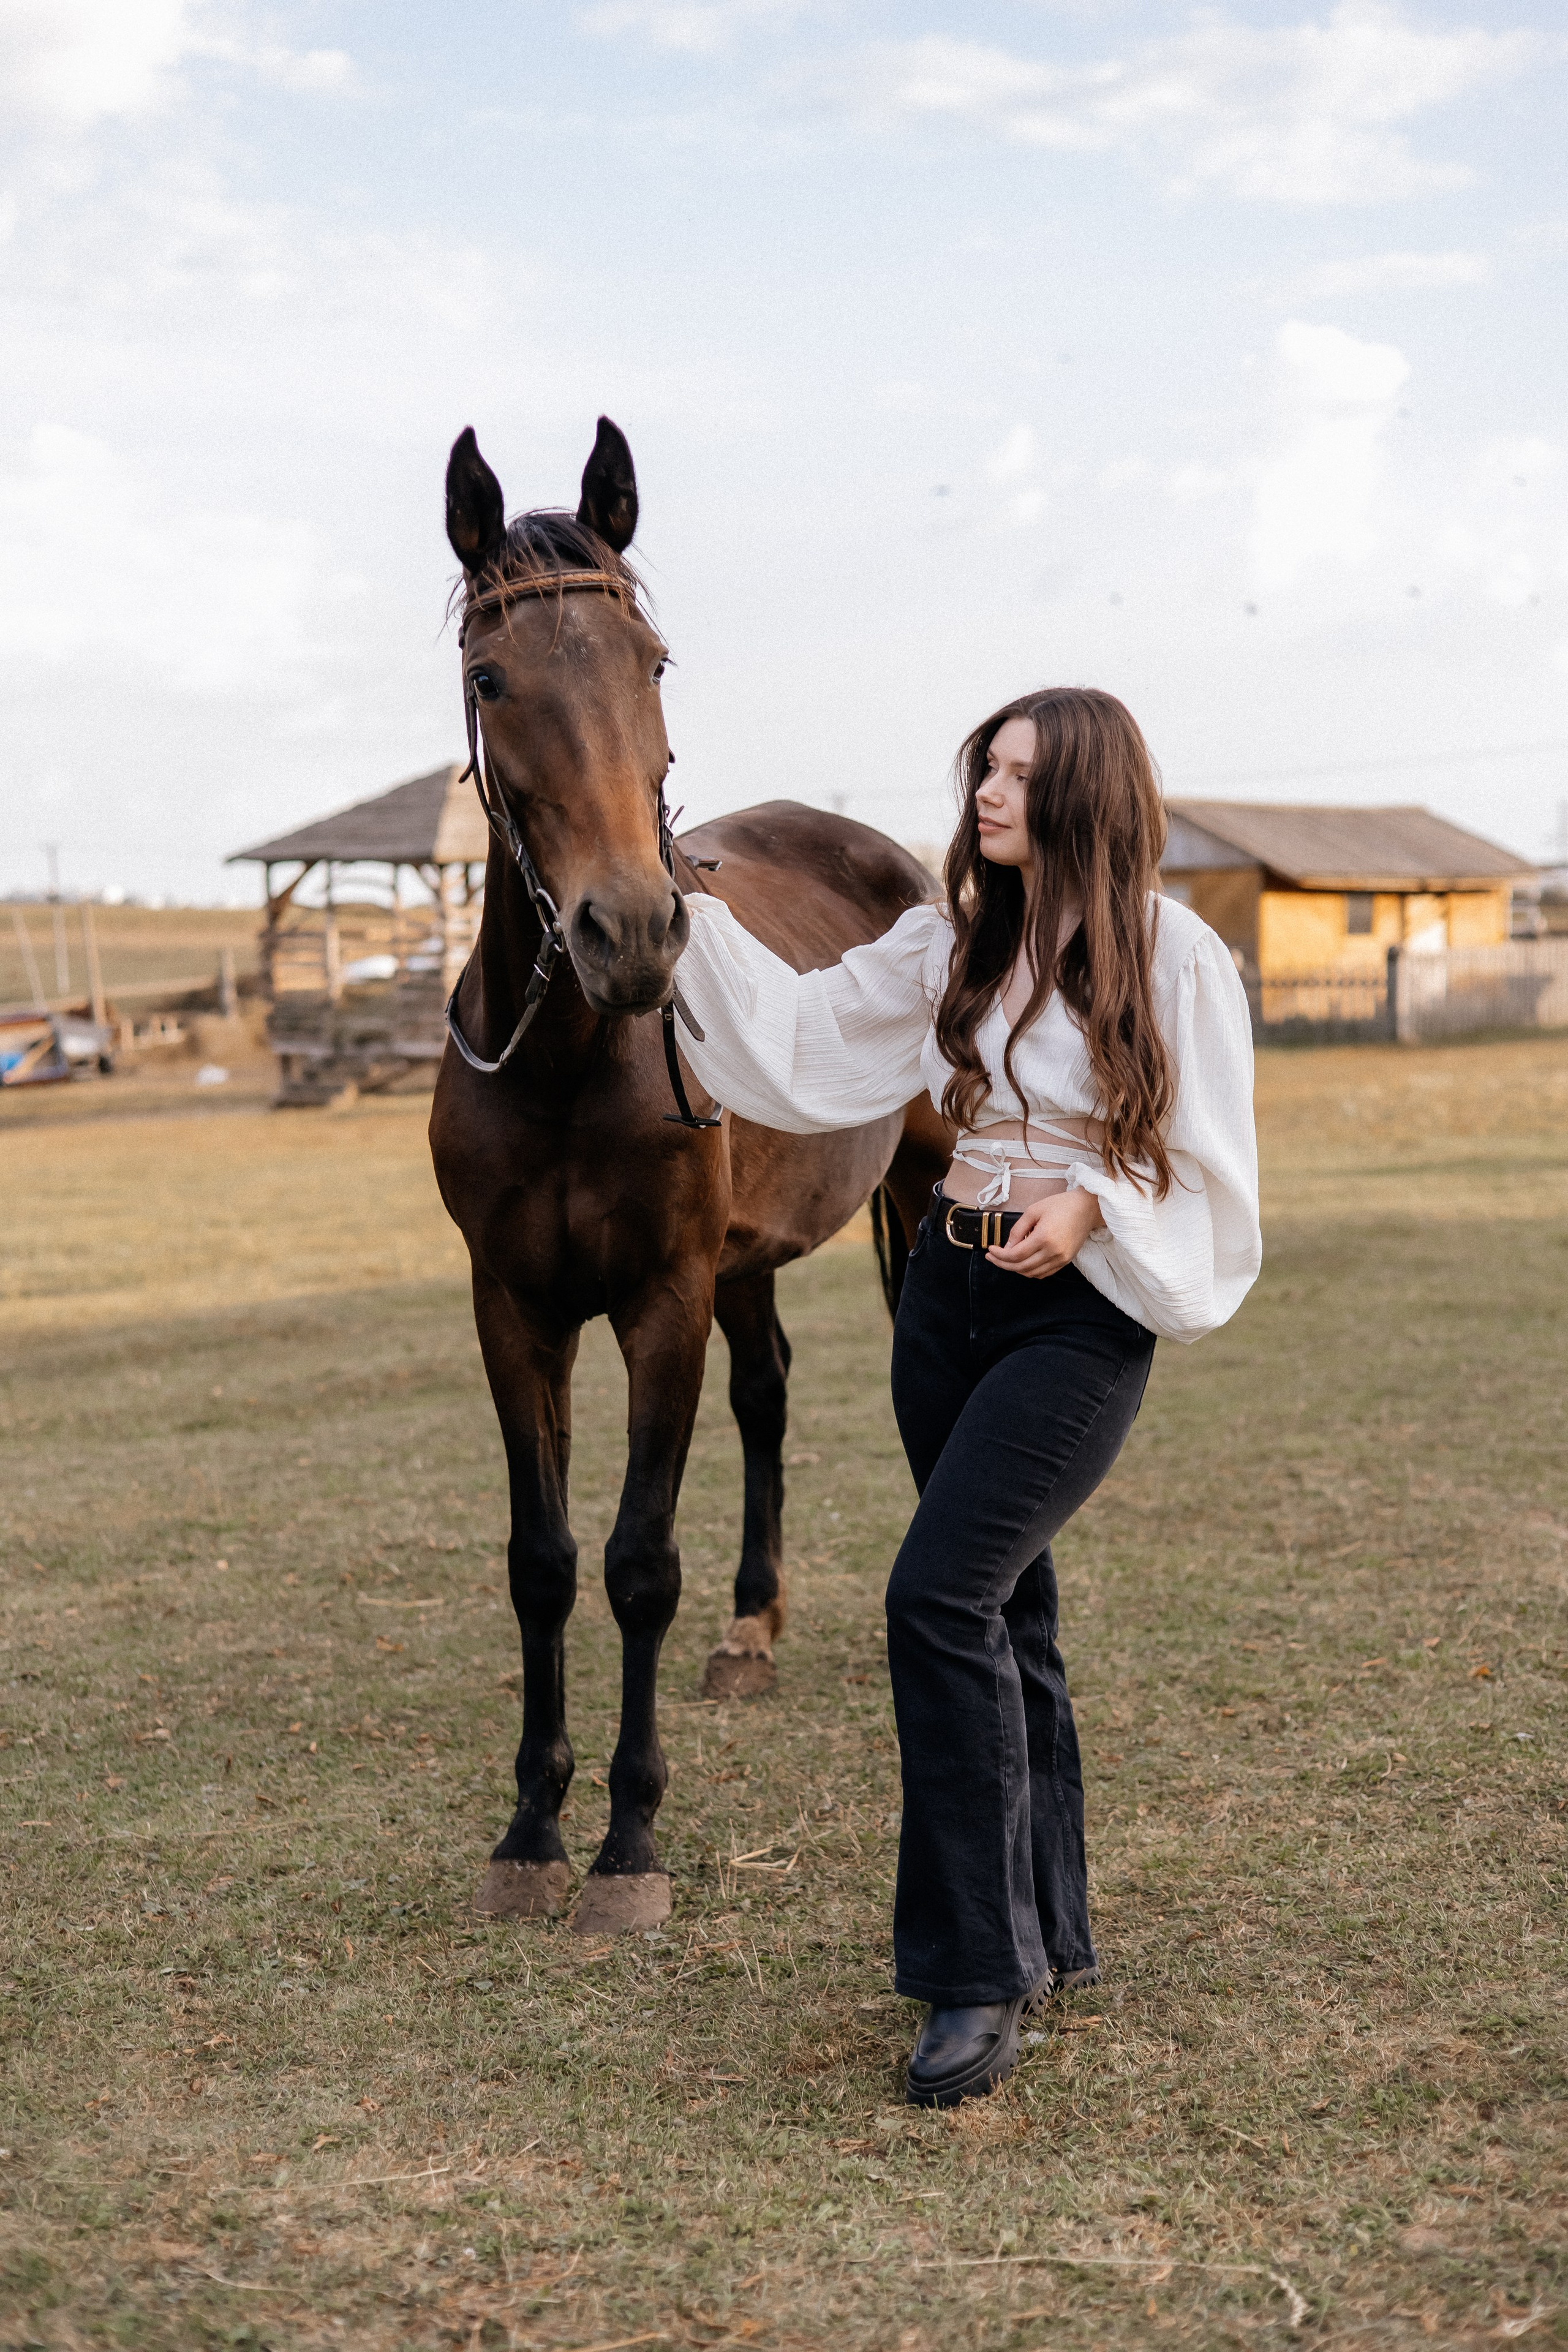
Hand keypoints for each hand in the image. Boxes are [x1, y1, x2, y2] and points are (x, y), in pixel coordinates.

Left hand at [985, 1187, 1103, 1278]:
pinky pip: (1043, 1273)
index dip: (1000, 1255)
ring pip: (1032, 1273)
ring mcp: (1061, 1259)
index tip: (990, 1250)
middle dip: (1003, 1264)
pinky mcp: (1066, 1261)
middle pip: (1021, 1267)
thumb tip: (1006, 1247)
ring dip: (1016, 1269)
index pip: (1016, 1255)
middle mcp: (1053, 1252)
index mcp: (1044, 1237)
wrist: (1087, 1208)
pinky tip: (1022, 1262)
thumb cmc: (1061, 1205)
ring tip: (1005, 1259)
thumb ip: (1018, 1230)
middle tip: (992, 1257)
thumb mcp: (1033, 1210)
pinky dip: (1030, 1271)